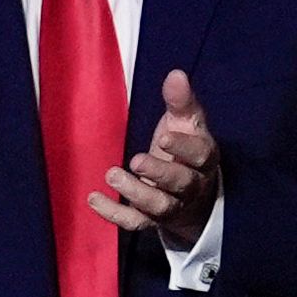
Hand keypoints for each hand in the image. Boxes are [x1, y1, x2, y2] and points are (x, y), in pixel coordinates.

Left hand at [86, 70, 224, 247]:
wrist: (191, 194)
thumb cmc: (184, 149)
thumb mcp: (185, 123)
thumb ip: (180, 101)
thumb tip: (176, 74)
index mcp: (203, 158)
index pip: (199, 154)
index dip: (184, 147)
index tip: (164, 137)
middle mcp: (191, 185)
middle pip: (180, 183)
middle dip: (159, 172)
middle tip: (136, 160)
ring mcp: (172, 205)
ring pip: (159, 205)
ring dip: (136, 193)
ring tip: (112, 174)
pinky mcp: (152, 219)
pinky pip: (135, 222)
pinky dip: (114, 214)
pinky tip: (94, 198)